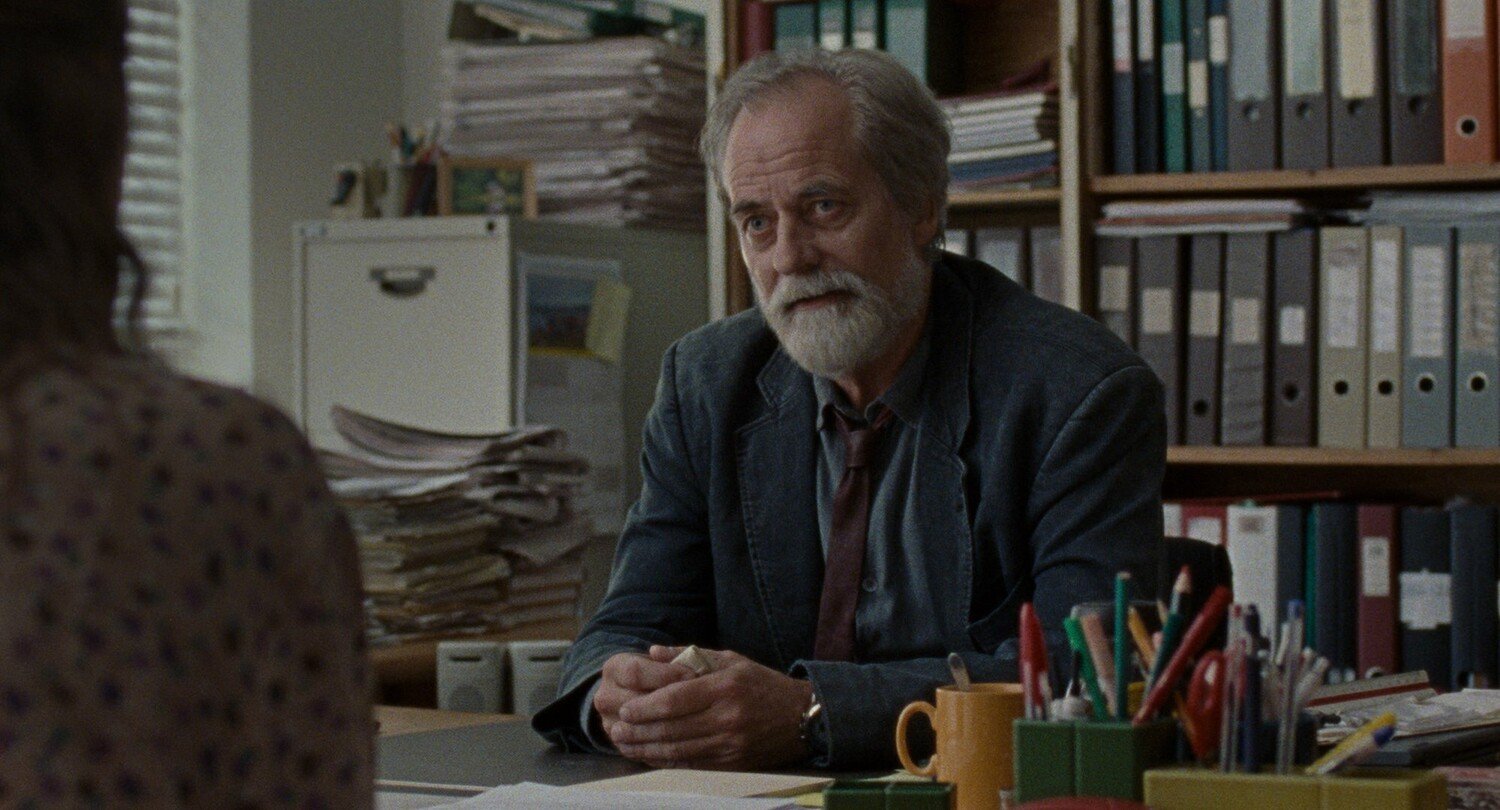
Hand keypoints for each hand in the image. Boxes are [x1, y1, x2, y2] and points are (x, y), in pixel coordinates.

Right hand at [593, 651, 695, 743]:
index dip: (667, 674)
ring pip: (640, 730)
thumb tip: (662, 653)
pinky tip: (690, 739)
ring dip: (670, 726)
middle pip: (636, 704)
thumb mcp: (664, 659)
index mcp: (613, 669)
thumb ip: (671, 655)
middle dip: (671, 702)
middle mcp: (605, 697)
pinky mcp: (620, 745)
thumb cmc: (659, 672)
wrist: (639, 695)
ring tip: (699, 719)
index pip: (636, 673)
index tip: (694, 675)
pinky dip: (666, 746)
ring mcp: (610, 724)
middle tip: (701, 700)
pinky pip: (644, 750)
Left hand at [607, 645, 813, 769]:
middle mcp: (727, 717)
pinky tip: (649, 757)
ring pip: (678, 749)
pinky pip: (692, 763)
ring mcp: (730, 743)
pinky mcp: (732, 763)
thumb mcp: (731, 660)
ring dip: (646, 749)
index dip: (647, 707)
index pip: (676, 699)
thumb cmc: (763, 684)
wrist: (803, 718)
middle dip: (639, 730)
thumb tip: (652, 652)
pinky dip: (666, 761)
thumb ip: (690, 656)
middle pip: (672, 727)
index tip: (627, 709)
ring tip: (625, 744)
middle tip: (615, 729)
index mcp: (725, 687)